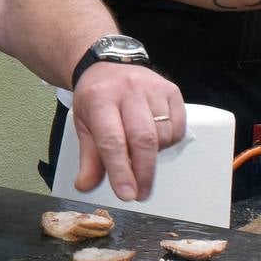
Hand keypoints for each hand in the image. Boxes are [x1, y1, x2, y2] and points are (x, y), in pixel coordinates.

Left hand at [70, 63, 185, 200]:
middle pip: (143, 139)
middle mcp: (128, 90)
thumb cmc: (95, 98)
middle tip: (140, 193)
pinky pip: (177, 127)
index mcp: (100, 99)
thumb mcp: (83, 125)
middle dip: (143, 172)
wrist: (107, 66)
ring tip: (139, 151)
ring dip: (153, 154)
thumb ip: (88, 158)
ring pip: (162, 135)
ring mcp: (152, 88)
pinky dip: (168, 140)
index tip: (127, 194)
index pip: (111, 140)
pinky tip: (154, 137)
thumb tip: (86, 186)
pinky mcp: (172, 90)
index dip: (120, 170)